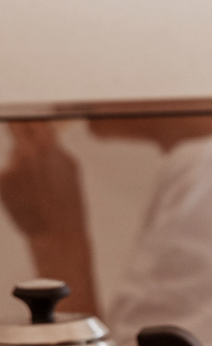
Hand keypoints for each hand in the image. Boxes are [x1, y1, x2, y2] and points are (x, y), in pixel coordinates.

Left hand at [0, 121, 85, 238]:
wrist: (55, 231)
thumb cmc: (68, 200)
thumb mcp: (70, 166)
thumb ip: (55, 146)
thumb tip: (44, 133)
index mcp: (47, 145)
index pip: (31, 118)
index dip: (31, 116)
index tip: (29, 114)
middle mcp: (25, 153)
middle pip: (16, 128)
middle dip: (21, 131)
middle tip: (25, 137)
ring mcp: (9, 169)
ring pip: (13, 155)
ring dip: (20, 161)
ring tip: (35, 182)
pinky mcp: (0, 184)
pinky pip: (7, 173)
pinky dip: (13, 179)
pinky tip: (25, 192)